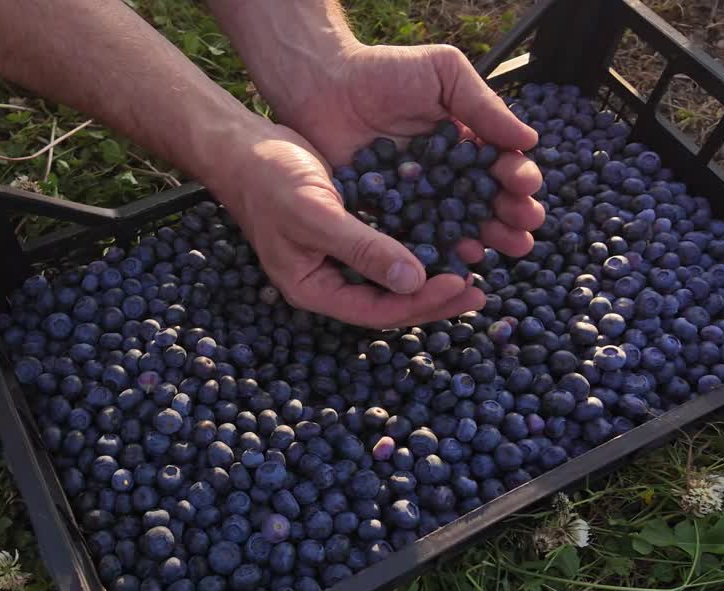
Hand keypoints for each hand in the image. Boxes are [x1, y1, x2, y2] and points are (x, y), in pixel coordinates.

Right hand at [206, 121, 483, 328]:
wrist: (243, 146)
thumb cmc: (269, 180)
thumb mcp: (316, 214)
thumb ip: (363, 249)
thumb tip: (414, 281)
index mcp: (314, 288)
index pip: (376, 312)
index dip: (421, 304)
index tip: (463, 284)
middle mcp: (330, 279)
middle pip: (390, 301)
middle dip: (435, 297)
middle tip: (480, 288)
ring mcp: (339, 257)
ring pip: (394, 276)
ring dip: (433, 273)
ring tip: (474, 268)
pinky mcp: (350, 229)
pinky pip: (391, 245)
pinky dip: (420, 242)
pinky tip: (451, 232)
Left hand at [270, 43, 545, 268]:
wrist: (325, 84)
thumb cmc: (386, 72)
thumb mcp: (443, 73)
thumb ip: (483, 105)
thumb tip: (529, 140)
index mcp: (466, 144)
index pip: (501, 167)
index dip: (518, 179)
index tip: (525, 186)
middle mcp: (447, 176)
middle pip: (487, 204)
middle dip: (511, 218)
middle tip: (524, 230)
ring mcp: (418, 199)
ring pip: (457, 227)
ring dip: (484, 239)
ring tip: (501, 249)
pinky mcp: (387, 215)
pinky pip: (414, 237)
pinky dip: (436, 250)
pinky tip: (456, 256)